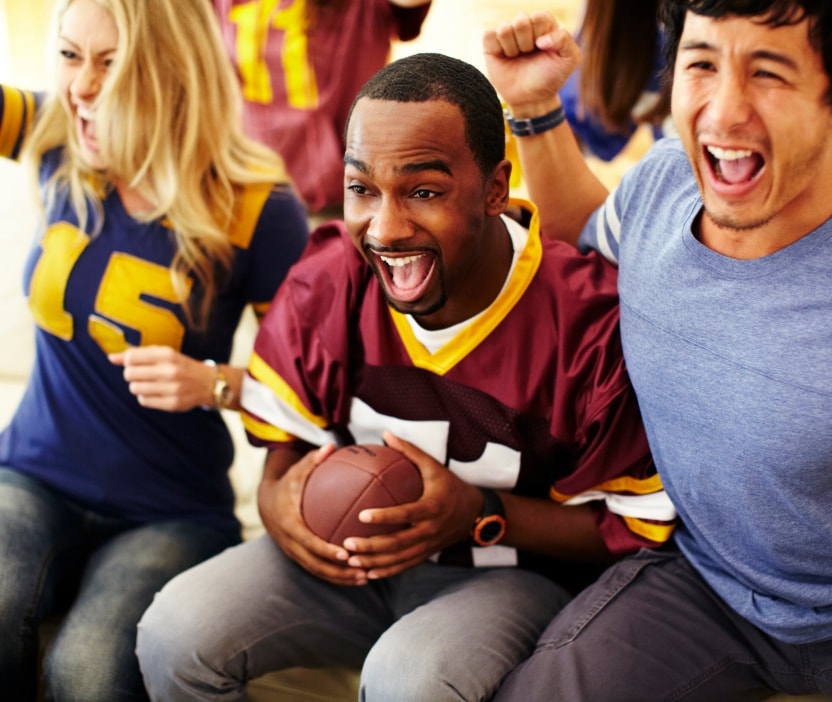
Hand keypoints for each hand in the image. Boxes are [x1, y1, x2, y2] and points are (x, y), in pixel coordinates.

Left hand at [109, 345, 213, 411]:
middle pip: (130, 374)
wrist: (208, 383)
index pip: (131, 357)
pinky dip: (146, 397)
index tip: (136, 363)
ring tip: (150, 384)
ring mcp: (172, 388)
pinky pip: (144, 401)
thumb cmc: (180, 366)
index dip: (128, 361)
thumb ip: (137, 354)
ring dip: (138, 386)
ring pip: (135, 388)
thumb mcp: (163, 354)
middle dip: (132, 374)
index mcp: (168, 354)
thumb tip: (110, 358)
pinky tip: (156, 393)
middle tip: (143, 374)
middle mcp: (170, 371)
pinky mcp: (173, 403)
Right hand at [258, 444, 372, 585]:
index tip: (345, 554)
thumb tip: (331, 446)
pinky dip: (337, 576)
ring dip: (341, 578)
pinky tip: (359, 576)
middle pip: (315, 563)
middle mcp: (291, 543)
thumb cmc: (289, 483)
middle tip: (363, 569)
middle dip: (338, 571)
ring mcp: (294, 553)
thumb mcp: (298, 470)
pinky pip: (319, 570)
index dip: (326, 550)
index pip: (308, 541)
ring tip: (366, 578)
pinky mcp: (300, 557)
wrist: (267, 503)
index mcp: (290, 523)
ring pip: (318, 571)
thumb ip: (313, 460)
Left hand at [341, 431, 481, 580]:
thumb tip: (386, 434)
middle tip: (346, 543)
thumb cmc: (450, 486)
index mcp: (432, 507)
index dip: (384, 516)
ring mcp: (428, 545)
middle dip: (371, 547)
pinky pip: (405, 566)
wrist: (475, 514)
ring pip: (399, 559)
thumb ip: (410, 451)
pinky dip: (386, 571)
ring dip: (374, 563)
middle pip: (398, 543)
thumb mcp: (434, 466)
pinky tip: (367, 574)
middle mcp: (430, 530)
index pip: (405, 514)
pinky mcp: (426, 554)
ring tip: (350, 561)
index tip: (361, 515)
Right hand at [482, 11, 581, 111]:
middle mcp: (525, 26)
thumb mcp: (570, 59)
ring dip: (512, 49)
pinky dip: (496, 49)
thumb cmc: (551, 78)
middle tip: (528, 56)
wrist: (531, 99)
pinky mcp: (491, 45)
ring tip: (517, 58)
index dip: (540, 35)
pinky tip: (504, 58)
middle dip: (526, 44)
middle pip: (520, 21)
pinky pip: (488, 35)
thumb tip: (541, 40)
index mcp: (544, 24)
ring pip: (504, 29)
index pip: (538, 17)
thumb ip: (565, 40)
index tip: (542, 50)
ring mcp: (507, 34)